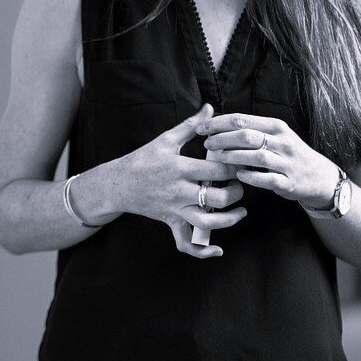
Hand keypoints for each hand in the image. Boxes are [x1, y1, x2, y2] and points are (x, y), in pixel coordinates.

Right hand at [115, 104, 245, 257]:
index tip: (243, 162)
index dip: (235, 167)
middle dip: (236, 192)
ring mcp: (175, 210)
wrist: (118, 184)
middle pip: (218, 198)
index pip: (217, 171)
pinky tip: (217, 249)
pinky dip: (202, 251)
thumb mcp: (165, 140)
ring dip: (230, 220)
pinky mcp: (171, 222)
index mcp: (180, 168)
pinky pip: (186, 243)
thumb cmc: (142, 160)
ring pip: (208, 223)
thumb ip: (191, 126)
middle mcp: (179, 191)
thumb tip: (209, 108)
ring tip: (240, 211)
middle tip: (241, 184)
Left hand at [198, 113, 340, 209]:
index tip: (201, 128)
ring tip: (217, 158)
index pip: (242, 120)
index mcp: (276, 127)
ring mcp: (287, 162)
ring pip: (256, 156)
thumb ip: (250, 129)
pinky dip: (251, 176)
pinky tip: (238, 175)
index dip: (218, 123)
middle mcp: (282, 142)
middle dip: (222, 139)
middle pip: (247, 136)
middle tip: (206, 143)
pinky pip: (267, 178)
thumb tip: (217, 123)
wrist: (319, 176)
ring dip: (233, 156)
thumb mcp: (274, 135)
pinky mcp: (289, 182)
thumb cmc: (288, 154)